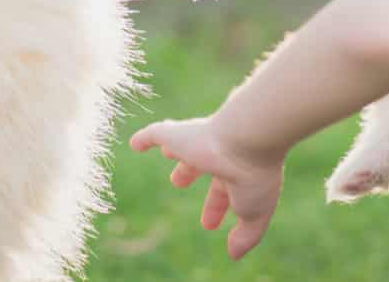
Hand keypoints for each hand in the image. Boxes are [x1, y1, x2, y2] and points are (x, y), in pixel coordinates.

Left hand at [130, 117, 283, 259]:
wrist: (247, 138)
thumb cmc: (252, 178)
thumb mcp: (253, 214)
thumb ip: (246, 235)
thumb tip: (234, 254)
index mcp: (237, 173)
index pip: (223, 191)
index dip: (215, 207)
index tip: (208, 225)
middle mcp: (218, 155)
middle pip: (200, 165)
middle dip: (189, 173)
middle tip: (177, 182)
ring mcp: (196, 143)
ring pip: (182, 144)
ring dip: (173, 149)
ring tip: (167, 152)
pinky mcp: (177, 135)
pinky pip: (156, 134)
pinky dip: (145, 138)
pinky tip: (135, 143)